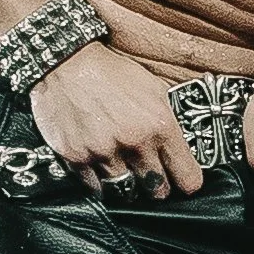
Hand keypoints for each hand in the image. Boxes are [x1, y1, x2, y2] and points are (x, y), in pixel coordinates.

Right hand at [28, 40, 202, 198]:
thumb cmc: (111, 72)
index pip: (187, 178)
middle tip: (153, 179)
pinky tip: (102, 169)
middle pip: (156, 189)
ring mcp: (104, 152)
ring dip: (128, 186)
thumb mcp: (154, 88)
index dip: (187, 182)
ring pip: (125, 191)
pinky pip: (95, 187)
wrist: (66, 63)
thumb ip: (169, 119)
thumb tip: (184, 143)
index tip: (184, 182)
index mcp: (160, 125)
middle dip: (157, 185)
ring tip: (126, 173)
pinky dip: (100, 183)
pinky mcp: (77, 157)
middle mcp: (134, 143)